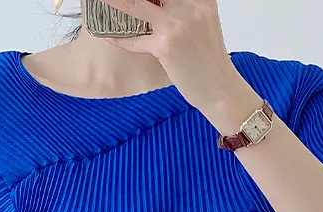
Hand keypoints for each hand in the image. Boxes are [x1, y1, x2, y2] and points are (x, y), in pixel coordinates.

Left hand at [96, 0, 247, 112]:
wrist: (222, 90)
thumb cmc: (209, 61)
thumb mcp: (203, 23)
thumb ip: (183, 8)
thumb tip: (155, 5)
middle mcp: (190, 4)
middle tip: (110, 0)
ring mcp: (177, 24)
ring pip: (135, 4)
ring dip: (114, 2)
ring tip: (100, 1)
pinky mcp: (166, 45)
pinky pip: (135, 39)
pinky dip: (120, 39)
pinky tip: (108, 36)